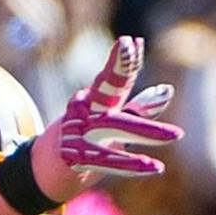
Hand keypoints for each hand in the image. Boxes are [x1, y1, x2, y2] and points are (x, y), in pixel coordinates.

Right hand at [30, 36, 182, 199]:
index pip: (113, 77)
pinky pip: (106, 160)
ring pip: (113, 127)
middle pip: (108, 90)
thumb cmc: (82, 142)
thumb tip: (167, 91)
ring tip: (174, 136)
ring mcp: (77, 133)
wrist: (40, 172)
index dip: (122, 61)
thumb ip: (139, 108)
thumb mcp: (109, 122)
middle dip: (122, 72)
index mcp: (95, 100)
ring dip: (145, 131)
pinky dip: (130, 165)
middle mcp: (84, 111)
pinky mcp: (72, 157)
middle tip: (142, 60)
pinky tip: (153, 166)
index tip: (130, 42)